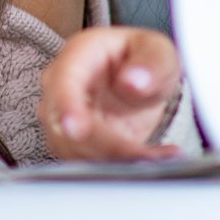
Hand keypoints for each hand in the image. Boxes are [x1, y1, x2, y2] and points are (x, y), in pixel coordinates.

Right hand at [39, 25, 182, 161]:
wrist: (138, 81)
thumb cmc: (142, 59)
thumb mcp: (157, 52)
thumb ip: (150, 64)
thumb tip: (134, 81)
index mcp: (79, 54)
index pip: (64, 81)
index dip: (67, 106)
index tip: (76, 129)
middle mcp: (61, 85)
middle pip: (65, 124)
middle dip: (104, 146)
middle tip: (145, 157)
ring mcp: (62, 116)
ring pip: (75, 150)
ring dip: (114, 161)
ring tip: (155, 157)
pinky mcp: (71, 143)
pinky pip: (87, 163)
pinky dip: (117, 168)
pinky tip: (148, 159)